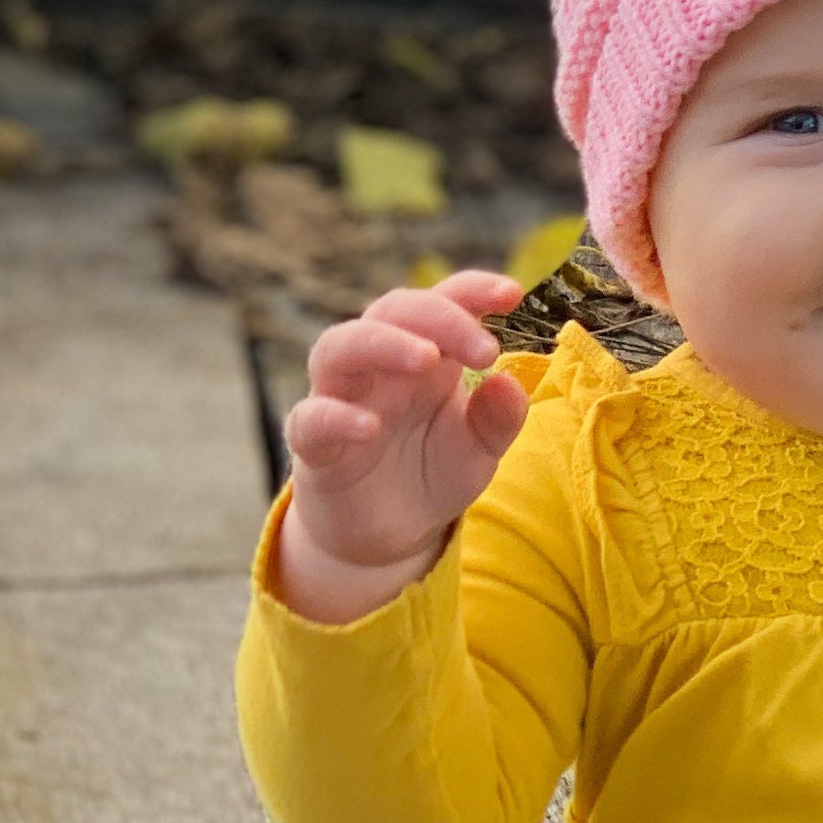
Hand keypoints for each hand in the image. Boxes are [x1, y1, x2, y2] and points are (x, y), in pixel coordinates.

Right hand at [277, 272, 527, 624]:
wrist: (390, 532)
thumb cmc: (432, 472)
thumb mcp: (479, 450)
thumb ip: (498, 419)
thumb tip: (509, 382)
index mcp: (426, 356)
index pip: (441, 303)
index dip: (472, 290)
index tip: (511, 294)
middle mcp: (379, 366)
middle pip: (391, 310)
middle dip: (439, 317)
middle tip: (485, 350)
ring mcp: (340, 398)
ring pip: (338, 346)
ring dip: (383, 344)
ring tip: (427, 359)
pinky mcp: (313, 443)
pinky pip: (310, 418)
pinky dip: (336, 416)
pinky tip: (371, 427)